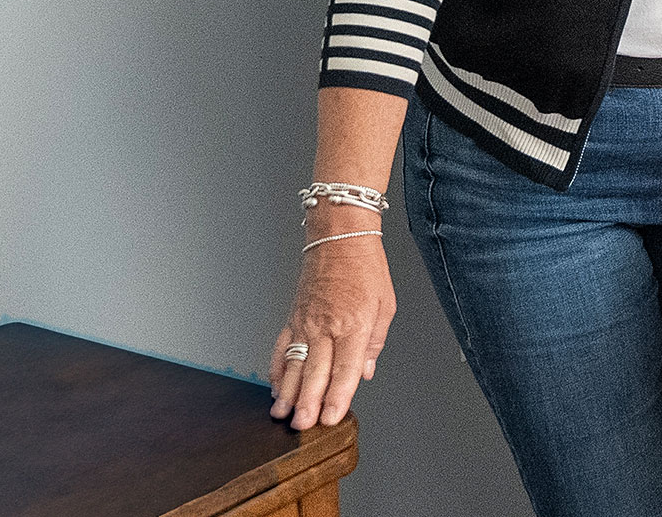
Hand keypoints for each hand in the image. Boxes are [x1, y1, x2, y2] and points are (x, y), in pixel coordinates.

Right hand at [270, 230, 394, 429]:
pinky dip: (277, 369)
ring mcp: (305, 321)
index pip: (344, 368)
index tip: (331, 418)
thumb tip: (365, 372)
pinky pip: (282, 348)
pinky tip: (276, 387)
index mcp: (354, 323)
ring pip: (294, 364)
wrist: (339, 235)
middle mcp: (326, 325)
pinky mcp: (293, 317)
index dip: (337, 397)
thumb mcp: (385, 304)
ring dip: (289, 392)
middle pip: (316, 372)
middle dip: (309, 403)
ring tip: (284, 414)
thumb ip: (374, 342)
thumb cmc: (365, 267)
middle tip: (303, 425)